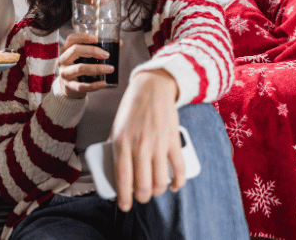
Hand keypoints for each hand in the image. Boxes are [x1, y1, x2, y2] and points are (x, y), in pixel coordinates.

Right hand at [55, 32, 112, 98]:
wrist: (68, 87)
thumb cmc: (77, 67)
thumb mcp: (83, 56)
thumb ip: (98, 49)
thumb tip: (119, 42)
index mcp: (65, 50)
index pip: (71, 38)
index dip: (84, 37)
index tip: (97, 38)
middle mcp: (63, 60)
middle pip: (75, 50)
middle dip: (93, 51)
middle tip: (106, 55)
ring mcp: (65, 73)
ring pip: (80, 68)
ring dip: (97, 68)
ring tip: (110, 69)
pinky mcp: (70, 86)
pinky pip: (82, 86)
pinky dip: (94, 85)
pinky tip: (104, 83)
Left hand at [110, 69, 182, 211]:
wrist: (151, 89)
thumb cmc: (131, 109)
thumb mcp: (117, 128)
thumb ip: (117, 148)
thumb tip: (116, 170)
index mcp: (121, 142)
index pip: (122, 178)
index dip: (124, 197)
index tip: (124, 206)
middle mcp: (140, 145)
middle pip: (142, 184)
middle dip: (141, 197)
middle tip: (140, 198)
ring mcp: (158, 144)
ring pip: (160, 181)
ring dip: (157, 191)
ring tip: (154, 191)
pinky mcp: (174, 141)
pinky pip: (179, 169)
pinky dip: (178, 182)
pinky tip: (175, 186)